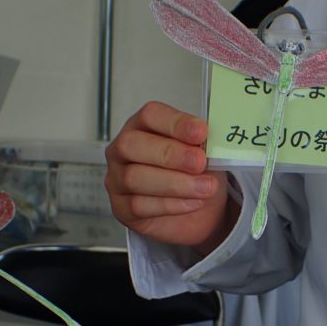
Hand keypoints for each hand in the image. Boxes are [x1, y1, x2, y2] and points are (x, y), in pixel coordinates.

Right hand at [105, 101, 235, 251]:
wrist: (196, 210)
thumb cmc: (193, 173)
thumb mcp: (203, 154)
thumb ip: (201, 146)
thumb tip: (210, 145)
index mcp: (142, 126)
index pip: (150, 115)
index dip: (175, 123)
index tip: (201, 132)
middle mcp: (123, 150)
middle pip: (132, 145)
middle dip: (170, 154)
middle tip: (199, 163)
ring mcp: (117, 179)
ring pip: (134, 178)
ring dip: (175, 184)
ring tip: (205, 188)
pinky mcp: (121, 208)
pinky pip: (139, 205)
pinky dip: (171, 205)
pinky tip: (192, 202)